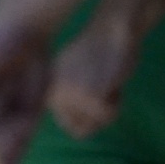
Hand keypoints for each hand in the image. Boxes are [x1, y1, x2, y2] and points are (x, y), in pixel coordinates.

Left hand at [47, 18, 139, 137]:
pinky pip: (108, 115)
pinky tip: (111, 82)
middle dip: (100, 114)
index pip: (72, 128)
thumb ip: (70, 104)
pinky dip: (117, 102)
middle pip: (84, 130)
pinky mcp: (89, 95)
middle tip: (101, 83)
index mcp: (48, 92)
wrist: (110, 31)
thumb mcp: (73, 79)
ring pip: (97, 123)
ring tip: (105, 80)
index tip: (92, 88)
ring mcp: (70, 96)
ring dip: (109, 108)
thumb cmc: (97, 56)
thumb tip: (76, 132)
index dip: (90, 115)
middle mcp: (53, 94)